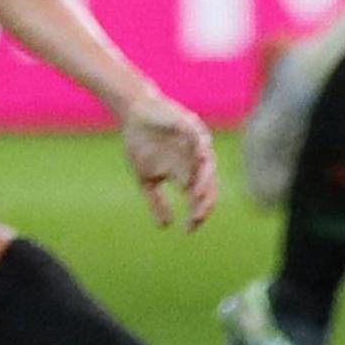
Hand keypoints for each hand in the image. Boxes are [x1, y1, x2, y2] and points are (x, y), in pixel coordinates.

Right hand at [117, 92, 217, 228]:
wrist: (135, 115)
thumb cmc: (142, 146)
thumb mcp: (146, 179)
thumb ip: (157, 201)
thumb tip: (165, 226)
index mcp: (186, 174)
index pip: (198, 197)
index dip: (197, 213)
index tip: (189, 230)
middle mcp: (195, 160)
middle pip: (208, 185)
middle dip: (204, 202)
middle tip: (197, 217)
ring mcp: (195, 143)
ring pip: (208, 164)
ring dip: (204, 180)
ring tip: (198, 195)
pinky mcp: (190, 126)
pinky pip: (200, 138)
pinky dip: (201, 148)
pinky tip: (200, 157)